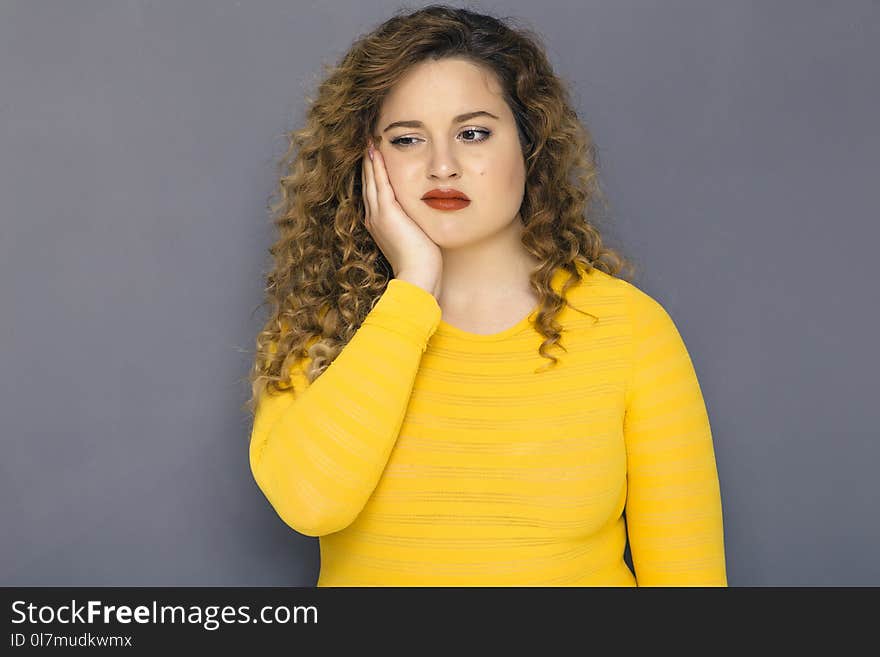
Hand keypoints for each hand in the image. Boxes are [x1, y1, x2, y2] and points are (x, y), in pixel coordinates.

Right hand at [361, 139, 441, 295]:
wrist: (418, 277)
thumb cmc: (423, 263)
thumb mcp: (418, 238)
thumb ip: (417, 224)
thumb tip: (426, 216)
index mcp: (380, 224)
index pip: (375, 193)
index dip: (374, 174)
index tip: (375, 157)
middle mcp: (375, 218)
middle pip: (369, 183)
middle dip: (368, 162)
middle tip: (367, 141)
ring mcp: (379, 215)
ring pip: (371, 180)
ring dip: (370, 159)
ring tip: (368, 139)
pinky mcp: (387, 213)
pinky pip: (379, 183)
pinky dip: (376, 166)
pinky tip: (375, 150)